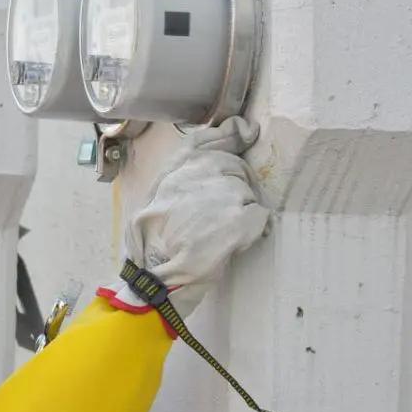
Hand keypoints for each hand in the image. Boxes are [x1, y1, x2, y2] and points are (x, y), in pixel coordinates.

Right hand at [106, 117, 269, 316]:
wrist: (155, 278)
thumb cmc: (151, 243)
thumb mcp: (154, 198)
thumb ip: (183, 171)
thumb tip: (226, 138)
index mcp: (176, 170)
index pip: (209, 138)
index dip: (231, 135)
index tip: (246, 133)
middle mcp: (199, 175)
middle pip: (235, 167)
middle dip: (236, 187)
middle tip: (223, 212)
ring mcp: (221, 196)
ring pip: (248, 192)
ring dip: (241, 210)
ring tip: (221, 231)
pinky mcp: (237, 221)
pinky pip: (259, 215)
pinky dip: (253, 229)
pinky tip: (235, 240)